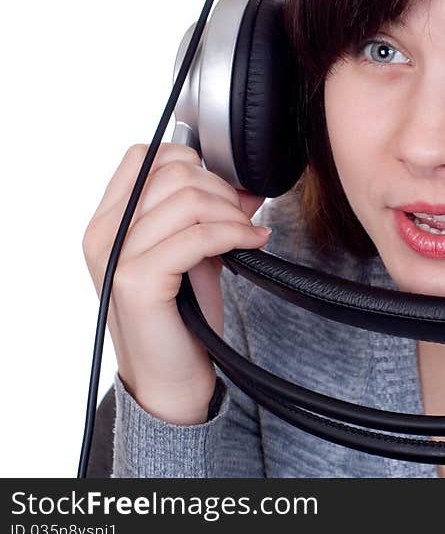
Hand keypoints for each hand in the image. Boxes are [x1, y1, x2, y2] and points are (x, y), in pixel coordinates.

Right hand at [82, 143, 267, 423]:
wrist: (171, 378)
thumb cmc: (181, 317)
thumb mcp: (195, 253)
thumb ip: (209, 215)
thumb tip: (247, 184)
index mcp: (108, 221)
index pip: (145, 155)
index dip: (193, 162)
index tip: (221, 191)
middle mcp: (103, 233)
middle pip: (172, 171)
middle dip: (221, 189)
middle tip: (242, 218)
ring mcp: (115, 256)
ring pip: (186, 199)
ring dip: (231, 212)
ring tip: (248, 234)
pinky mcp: (136, 280)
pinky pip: (196, 236)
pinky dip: (235, 233)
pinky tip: (252, 244)